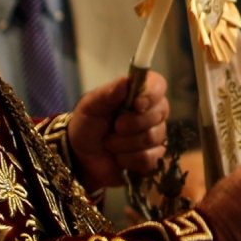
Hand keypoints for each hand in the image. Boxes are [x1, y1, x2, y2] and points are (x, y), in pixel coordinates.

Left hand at [67, 71, 169, 192]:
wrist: (81, 156)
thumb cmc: (87, 125)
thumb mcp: (90, 106)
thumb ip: (108, 93)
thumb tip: (126, 81)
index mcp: (138, 94)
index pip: (158, 85)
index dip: (152, 94)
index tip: (137, 103)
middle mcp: (151, 112)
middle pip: (159, 113)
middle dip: (134, 123)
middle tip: (115, 126)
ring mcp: (154, 135)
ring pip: (152, 137)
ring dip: (125, 143)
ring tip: (110, 143)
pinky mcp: (153, 157)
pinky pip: (150, 158)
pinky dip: (129, 159)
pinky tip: (118, 157)